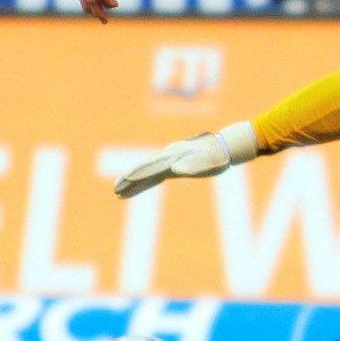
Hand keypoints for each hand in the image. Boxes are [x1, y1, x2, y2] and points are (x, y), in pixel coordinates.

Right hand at [115, 133, 230, 198]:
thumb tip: (176, 169)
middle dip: (129, 180)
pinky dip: (146, 182)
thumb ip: (192, 166)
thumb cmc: (216, 157)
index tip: (124, 182)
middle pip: (145, 169)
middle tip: (115, 190)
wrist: (224, 147)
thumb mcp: (207, 163)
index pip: (151, 167)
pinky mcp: (174, 165)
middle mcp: (168, 156)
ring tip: (119, 193)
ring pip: (148, 173)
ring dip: (134, 183)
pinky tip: (139, 187)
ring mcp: (169, 160)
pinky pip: (156, 175)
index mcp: (173, 156)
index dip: (137, 176)